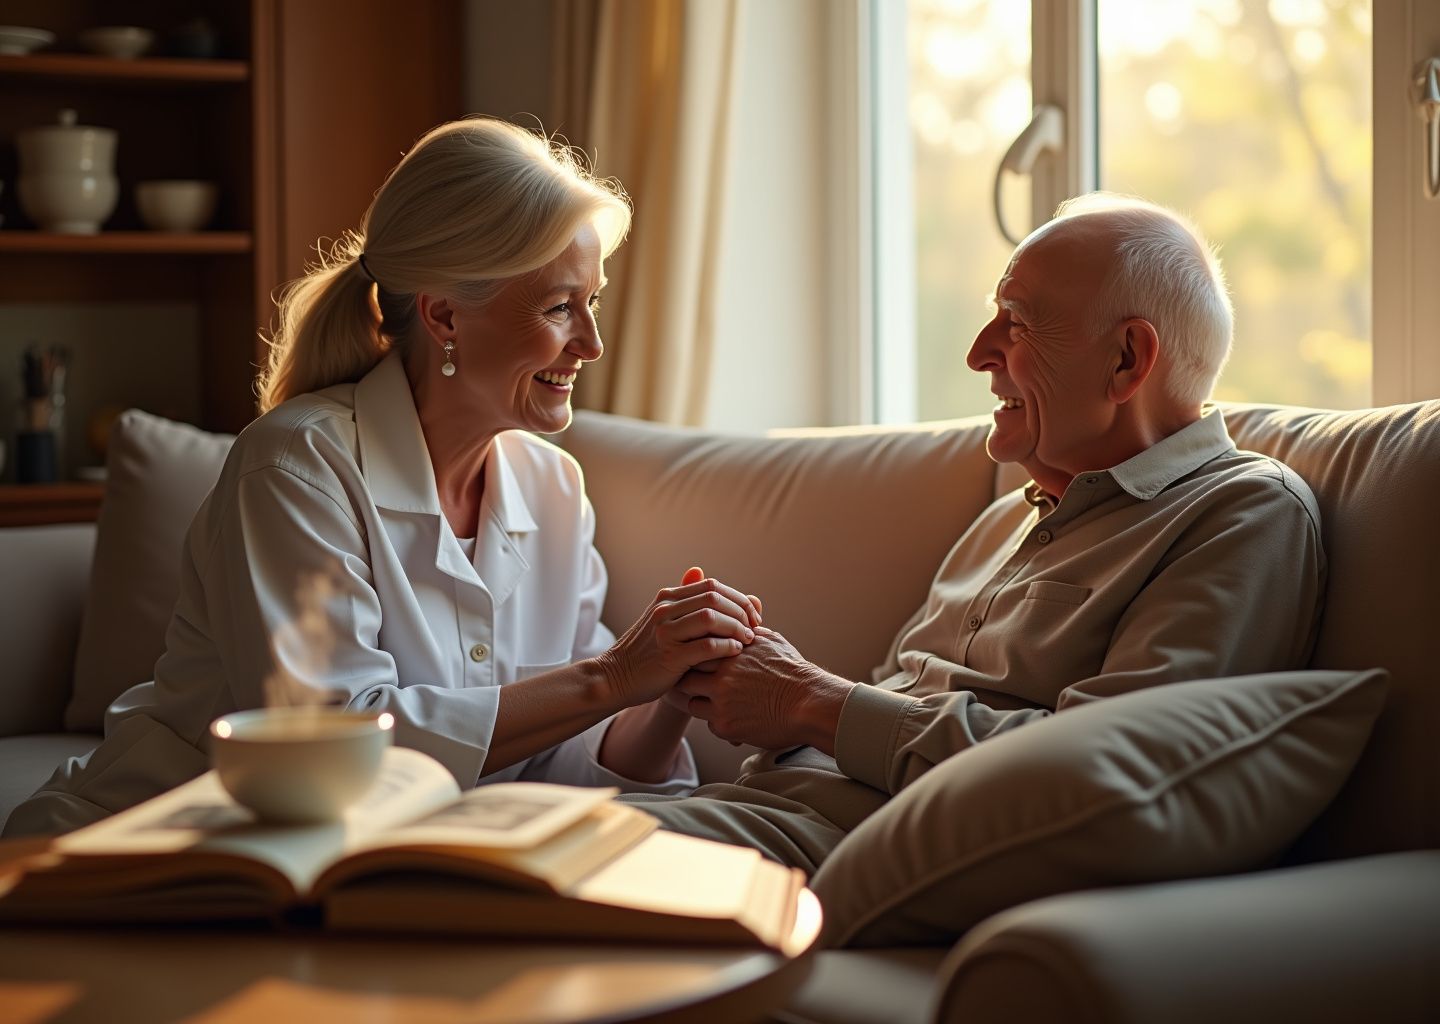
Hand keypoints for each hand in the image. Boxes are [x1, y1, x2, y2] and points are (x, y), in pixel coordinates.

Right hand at [595, 573, 763, 706]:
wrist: (615, 678)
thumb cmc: (649, 653)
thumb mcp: (667, 623)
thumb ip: (693, 606)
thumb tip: (719, 586)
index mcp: (667, 598)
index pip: (712, 586)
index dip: (738, 599)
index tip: (752, 615)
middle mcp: (665, 610)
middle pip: (715, 598)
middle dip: (741, 612)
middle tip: (754, 628)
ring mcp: (665, 632)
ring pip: (711, 618)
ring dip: (736, 628)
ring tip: (747, 640)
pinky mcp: (669, 656)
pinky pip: (706, 646)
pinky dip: (726, 646)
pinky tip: (735, 652)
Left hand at [666, 626, 854, 751]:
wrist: (810, 704)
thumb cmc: (794, 672)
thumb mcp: (772, 642)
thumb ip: (750, 632)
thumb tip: (742, 622)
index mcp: (731, 652)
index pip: (695, 648)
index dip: (693, 654)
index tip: (693, 658)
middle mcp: (722, 675)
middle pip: (685, 674)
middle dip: (687, 678)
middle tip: (690, 682)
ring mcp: (721, 701)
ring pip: (690, 702)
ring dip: (699, 702)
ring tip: (712, 703)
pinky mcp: (725, 725)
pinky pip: (708, 723)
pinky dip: (717, 721)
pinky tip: (732, 717)